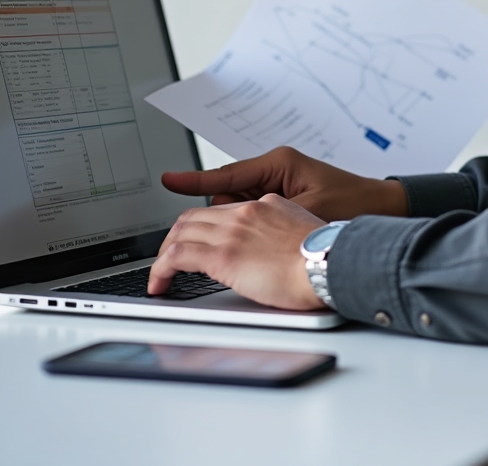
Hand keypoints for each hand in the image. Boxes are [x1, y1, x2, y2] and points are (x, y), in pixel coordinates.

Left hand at [148, 193, 325, 308]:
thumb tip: (279, 251)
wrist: (328, 263)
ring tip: (160, 275)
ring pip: (180, 233)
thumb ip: (284, 234)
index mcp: (267, 204)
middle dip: (176, 237)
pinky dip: (160, 270)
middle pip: (195, 217)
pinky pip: (177, 256)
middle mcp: (246, 212)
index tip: (196, 240)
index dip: (203, 226)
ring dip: (164, 255)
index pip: (222, 210)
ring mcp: (232, 231)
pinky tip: (159, 283)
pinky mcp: (222, 255)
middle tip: (169, 258)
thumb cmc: (325, 258)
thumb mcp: (303, 232)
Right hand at [161, 146, 407, 220]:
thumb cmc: (354, 205)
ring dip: (242, 226)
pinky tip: (269, 243)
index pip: (225, 175)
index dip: (193, 180)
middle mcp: (274, 171)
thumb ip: (270, 218)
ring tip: (269, 242)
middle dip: (228, 218)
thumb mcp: (309, 211)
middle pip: (227, 196)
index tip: (167, 180)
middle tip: (245, 239)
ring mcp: (277, 186)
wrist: (384, 208)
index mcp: (278, 164)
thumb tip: (239, 227)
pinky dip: (253, 228)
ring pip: (237, 209)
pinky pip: (253, 213)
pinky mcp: (284, 200)